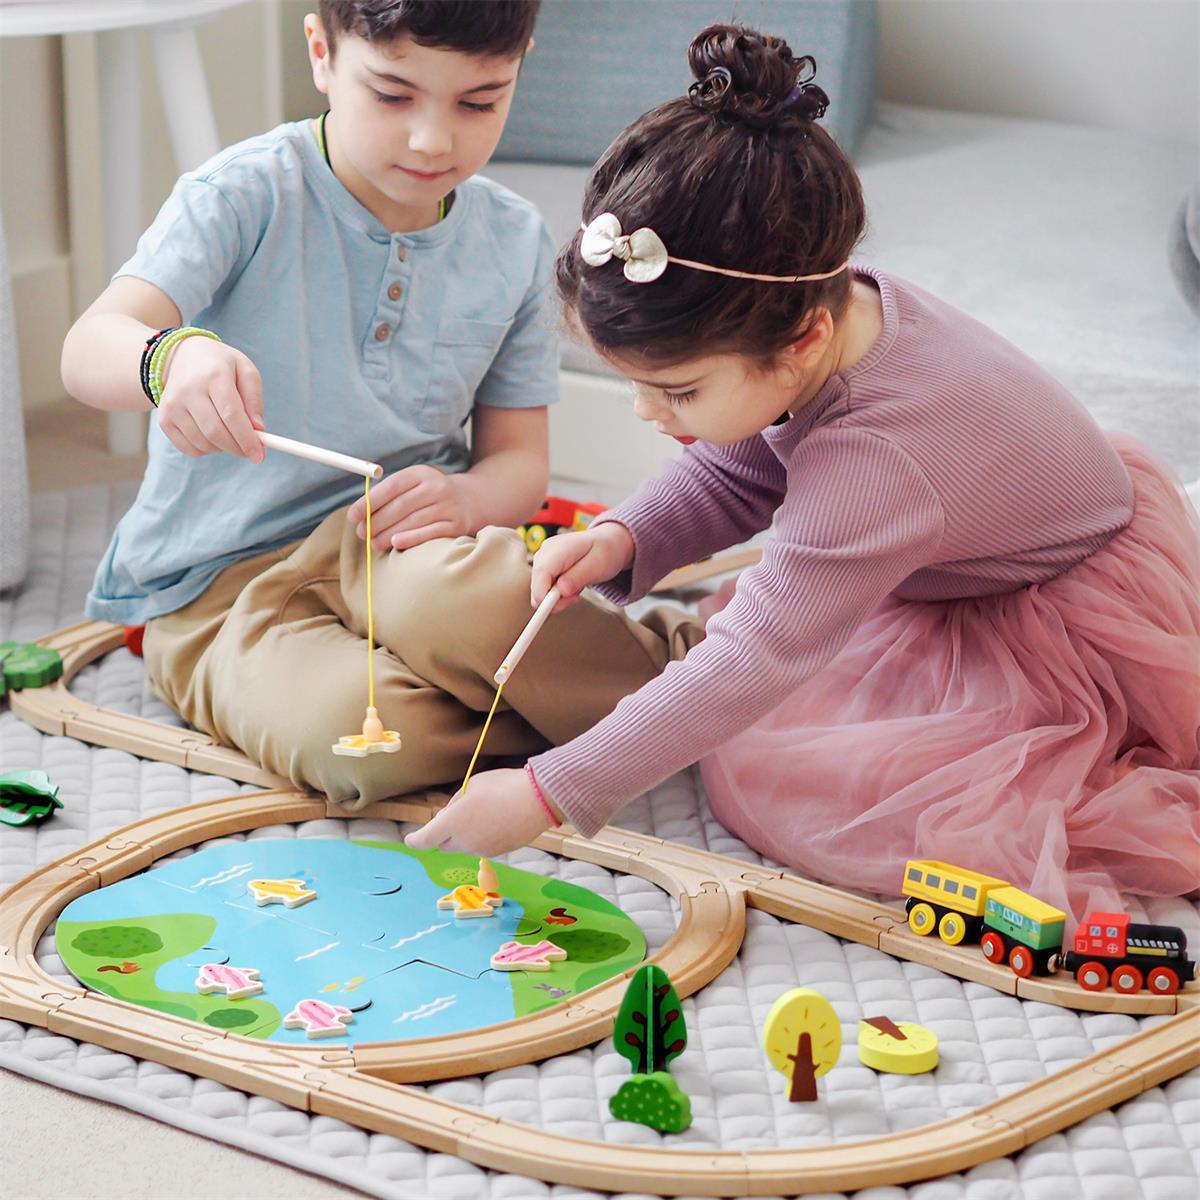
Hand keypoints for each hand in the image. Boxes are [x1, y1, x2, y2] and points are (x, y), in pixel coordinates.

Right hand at [156, 336, 264, 460]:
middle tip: (249, 450)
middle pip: (216, 432)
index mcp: (214, 375)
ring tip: (230, 434)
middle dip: (237, 448)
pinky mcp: (164, 419)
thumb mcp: (245, 370)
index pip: (231, 415)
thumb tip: (258, 430)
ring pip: (203, 443)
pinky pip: (190, 449)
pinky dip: (207, 450)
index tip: (259, 455)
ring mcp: (172, 406)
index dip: (247, 439)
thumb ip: (254, 399)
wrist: (181, 357)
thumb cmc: (220, 366)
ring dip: (223, 448)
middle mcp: (189, 390)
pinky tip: (212, 435)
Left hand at [348, 465, 472, 551]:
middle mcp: (437, 487)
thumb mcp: (413, 486)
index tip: (353, 515)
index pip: (391, 486)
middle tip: (361, 533)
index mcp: (421, 473)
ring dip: (388, 534)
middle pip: (400, 506)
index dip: (370, 502)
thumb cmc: (429, 497)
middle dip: (376, 521)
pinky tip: (396, 544)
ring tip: (373, 543)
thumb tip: (360, 513)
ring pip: (412, 521)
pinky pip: (430, 533)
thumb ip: (389, 495)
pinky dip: (411, 539)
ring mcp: (449, 506)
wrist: (469, 502)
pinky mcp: (457, 524)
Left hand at [404, 768, 557, 855]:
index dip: (415, 840)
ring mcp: (481, 850)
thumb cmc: (503, 786)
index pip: (426, 838)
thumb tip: (449, 818)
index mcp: (453, 823)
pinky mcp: (497, 853)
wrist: (538, 800)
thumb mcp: (472, 785)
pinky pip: (481, 847)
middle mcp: (464, 841)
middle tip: (457, 815)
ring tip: (485, 813)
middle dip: (444, 834)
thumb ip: (455, 804)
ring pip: (464, 846)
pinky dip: (482, 838)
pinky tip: (497, 821)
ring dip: (465, 835)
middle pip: (444, 845)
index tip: (410, 839)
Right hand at [530, 521, 634, 613]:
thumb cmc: (605, 552)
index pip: (541, 574)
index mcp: (559, 547)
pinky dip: (556, 591)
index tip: (558, 607)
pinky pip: (544, 586)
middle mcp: (546, 551)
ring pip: (539, 589)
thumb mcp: (598, 566)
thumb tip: (561, 591)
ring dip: (557, 595)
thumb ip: (578, 578)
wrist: (608, 543)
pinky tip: (570, 584)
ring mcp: (543, 557)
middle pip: (537, 585)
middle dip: (554, 598)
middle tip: (576, 596)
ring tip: (577, 585)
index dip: (544, 596)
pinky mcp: (544, 564)